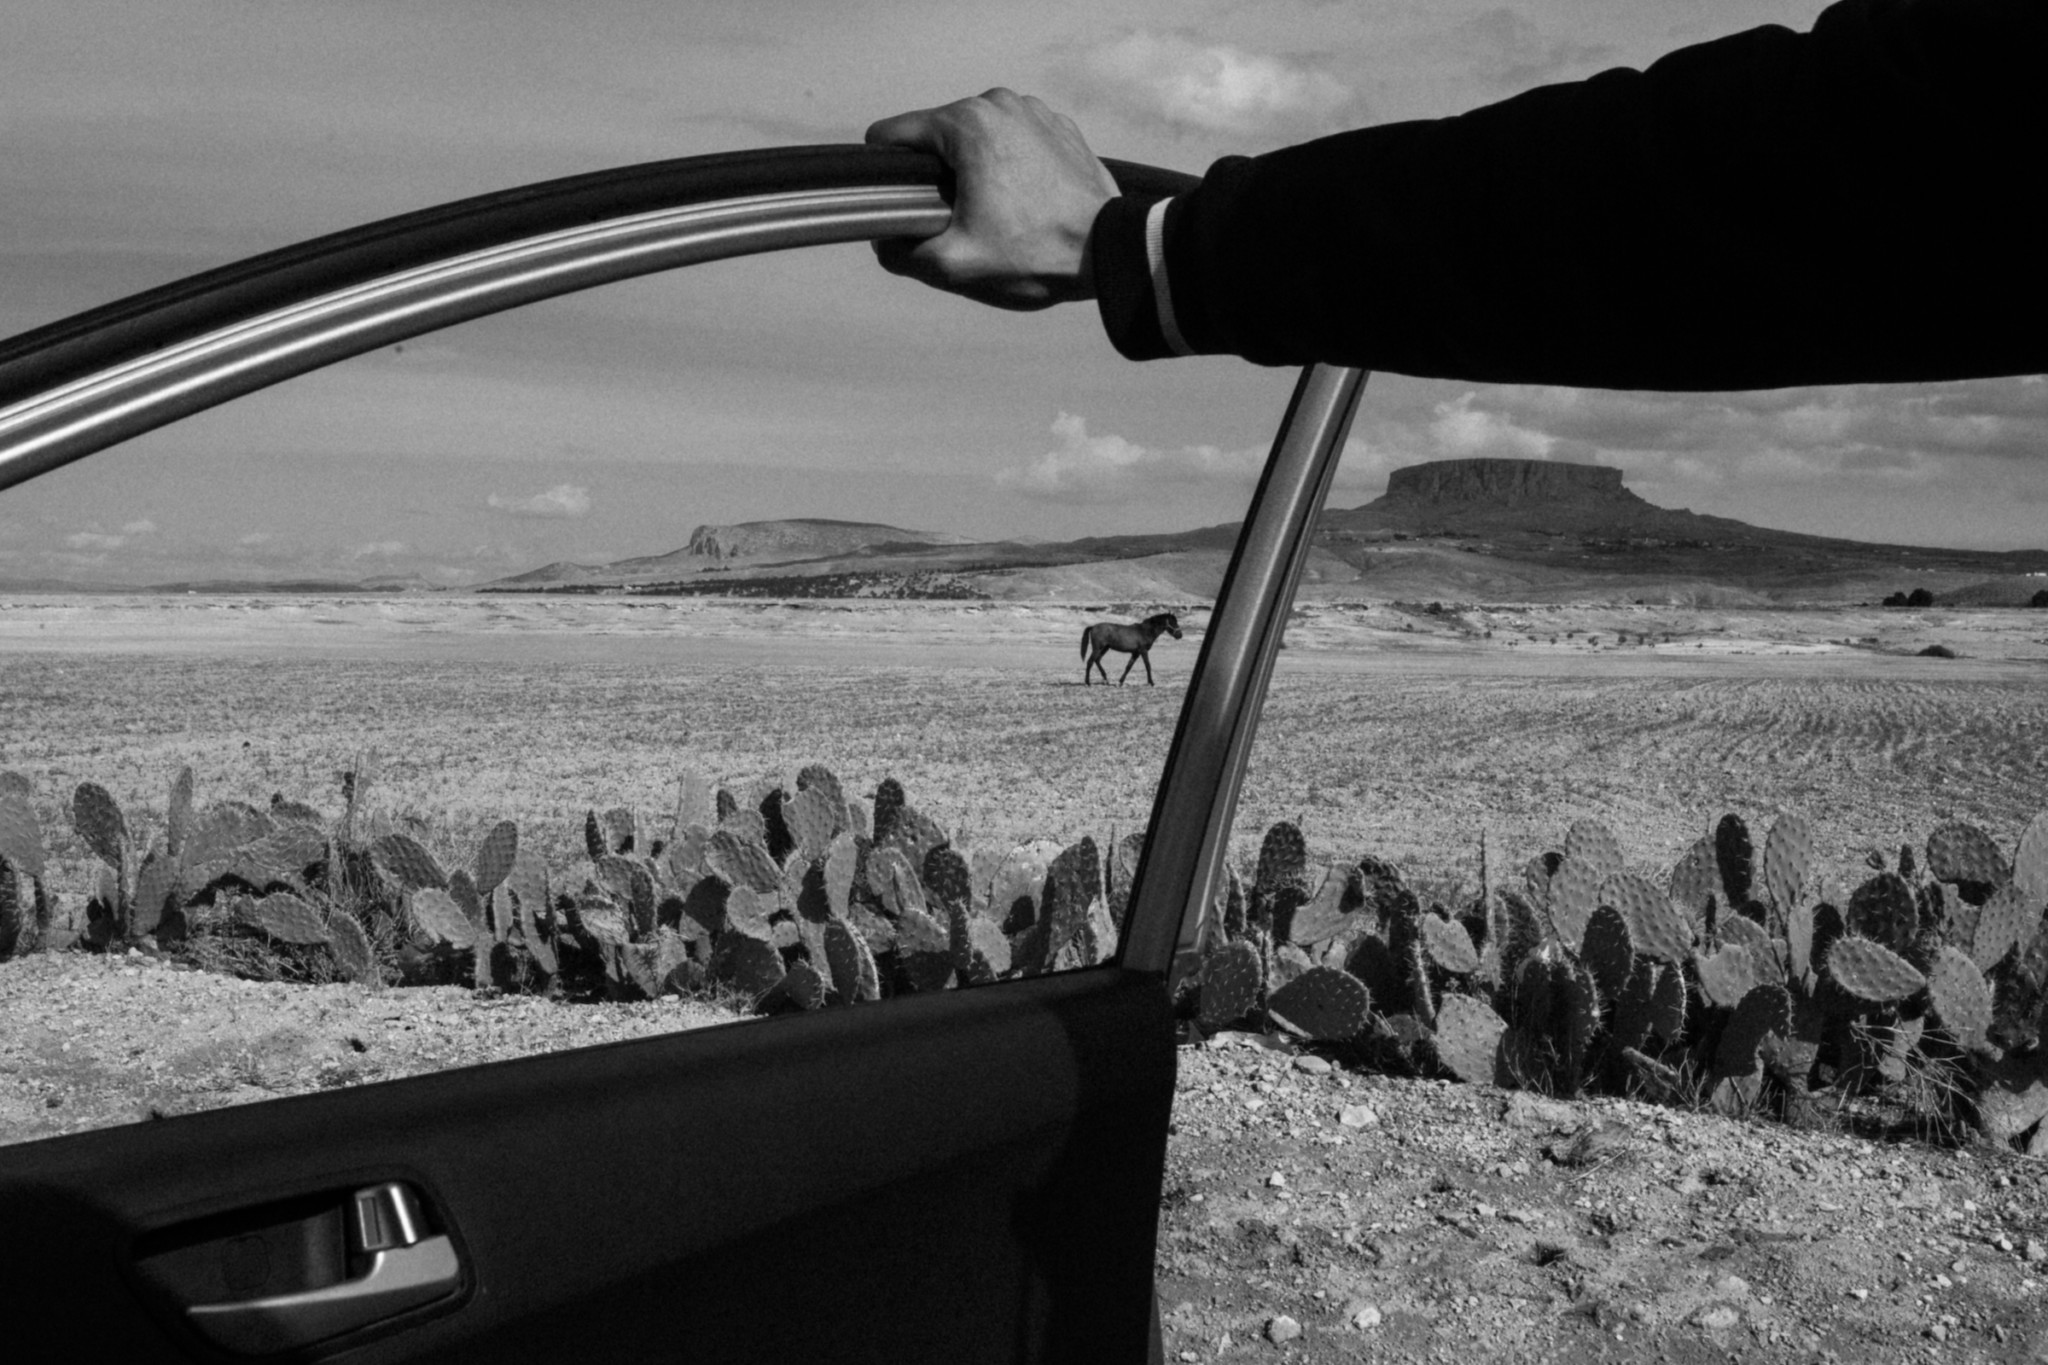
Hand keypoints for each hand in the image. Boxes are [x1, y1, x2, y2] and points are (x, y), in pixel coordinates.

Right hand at [865, 89, 1117, 310]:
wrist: (1110, 251)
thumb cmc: (1036, 255)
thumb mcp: (953, 265)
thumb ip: (901, 253)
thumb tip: (884, 241)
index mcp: (966, 123)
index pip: (893, 135)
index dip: (888, 177)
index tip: (908, 209)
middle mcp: (997, 102)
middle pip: (936, 137)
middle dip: (937, 178)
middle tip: (963, 222)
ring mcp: (1033, 110)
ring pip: (974, 139)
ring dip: (973, 172)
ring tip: (998, 214)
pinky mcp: (1058, 126)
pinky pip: (1012, 141)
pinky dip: (1009, 168)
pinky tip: (1025, 202)